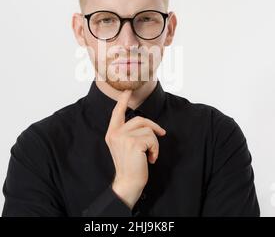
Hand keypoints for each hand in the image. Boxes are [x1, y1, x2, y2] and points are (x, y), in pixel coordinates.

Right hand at [105, 89, 166, 208]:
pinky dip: (156, 149)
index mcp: (112, 133)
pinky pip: (152, 139)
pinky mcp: (134, 143)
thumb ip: (128, 133)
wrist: (128, 182)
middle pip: (141, 119)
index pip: (117, 113)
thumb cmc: (129, 166)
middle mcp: (115, 133)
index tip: (127, 91)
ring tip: (150, 155)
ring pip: (148, 130)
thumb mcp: (124, 146)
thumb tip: (147, 125)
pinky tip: (151, 159)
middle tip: (162, 134)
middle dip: (154, 127)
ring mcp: (123, 137)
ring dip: (154, 143)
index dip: (123, 101)